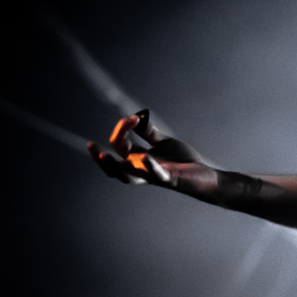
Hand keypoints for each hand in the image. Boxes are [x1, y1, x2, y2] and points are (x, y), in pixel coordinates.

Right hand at [88, 110, 206, 187]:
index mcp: (138, 160)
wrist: (204, 175)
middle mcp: (142, 170)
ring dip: (115, 167)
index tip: (133, 118)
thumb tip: (136, 117)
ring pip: (128, 177)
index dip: (122, 129)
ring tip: (104, 156)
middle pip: (114, 169)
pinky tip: (145, 157)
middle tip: (92, 146)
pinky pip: (157, 175)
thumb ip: (149, 132)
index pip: (120, 146)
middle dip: (102, 158)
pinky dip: (150, 167)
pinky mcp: (169, 179)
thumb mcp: (163, 142)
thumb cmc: (182, 160)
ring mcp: (154, 176)